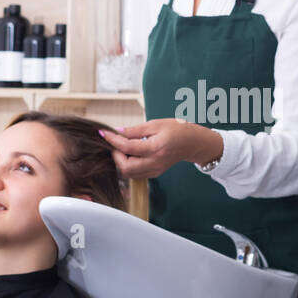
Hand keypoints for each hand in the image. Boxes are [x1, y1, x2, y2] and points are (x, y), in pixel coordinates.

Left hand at [101, 119, 223, 179]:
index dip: (113, 141)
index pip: (128, 148)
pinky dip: (129, 165)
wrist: (192, 143)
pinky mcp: (155, 173)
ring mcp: (155, 170)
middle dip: (116, 156)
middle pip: (126, 168)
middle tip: (116, 144)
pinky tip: (132, 154)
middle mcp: (155, 162)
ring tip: (124, 148)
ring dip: (122, 161)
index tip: (104, 133)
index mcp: (156, 147)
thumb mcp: (156, 124)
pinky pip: (136, 173)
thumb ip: (135, 130)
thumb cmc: (177, 130)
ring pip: (129, 173)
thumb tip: (117, 132)